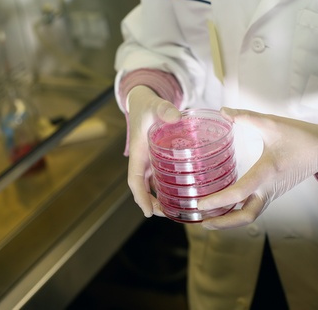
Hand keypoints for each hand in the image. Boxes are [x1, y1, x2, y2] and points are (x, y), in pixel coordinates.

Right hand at [127, 85, 180, 216]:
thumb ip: (165, 110)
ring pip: (153, 186)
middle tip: (169, 215)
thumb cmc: (149, 106)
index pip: (135, 179)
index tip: (148, 212)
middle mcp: (143, 160)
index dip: (141, 197)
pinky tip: (182, 195)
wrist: (145, 102)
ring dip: (161, 200)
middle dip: (153, 204)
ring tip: (178, 211)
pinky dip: (169, 188)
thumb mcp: (156, 105)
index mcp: (138, 152)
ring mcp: (150, 161)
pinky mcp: (159, 160)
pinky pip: (162, 178)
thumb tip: (176, 116)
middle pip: (144, 188)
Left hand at [197, 107, 317, 228]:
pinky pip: (254, 208)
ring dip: (229, 221)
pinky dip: (238, 213)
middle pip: (245, 216)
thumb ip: (246, 117)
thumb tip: (223, 111)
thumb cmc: (301, 136)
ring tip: (208, 219)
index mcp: (267, 172)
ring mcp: (273, 193)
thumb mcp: (272, 123)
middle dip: (223, 223)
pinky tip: (225, 208)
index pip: (239, 193)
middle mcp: (270, 188)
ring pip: (250, 215)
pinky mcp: (274, 192)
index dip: (217, 201)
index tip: (199, 204)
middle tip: (202, 222)